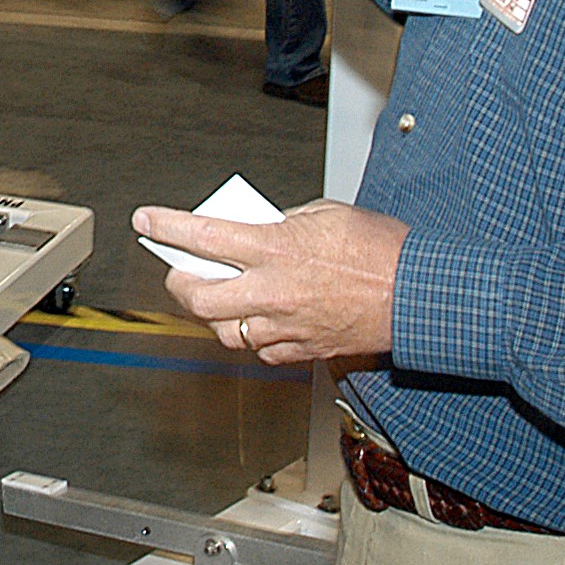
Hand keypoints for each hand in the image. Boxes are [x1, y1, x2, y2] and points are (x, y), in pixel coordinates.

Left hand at [132, 198, 407, 363]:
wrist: (418, 296)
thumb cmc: (381, 250)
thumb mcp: (326, 214)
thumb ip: (284, 221)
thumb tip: (259, 227)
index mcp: (276, 248)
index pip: (204, 237)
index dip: (167, 227)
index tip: (146, 221)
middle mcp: (273, 291)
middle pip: (199, 297)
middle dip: (179, 283)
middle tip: (178, 271)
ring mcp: (285, 325)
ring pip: (224, 330)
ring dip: (211, 313)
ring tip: (213, 296)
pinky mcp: (301, 350)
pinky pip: (259, 349)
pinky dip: (249, 335)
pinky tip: (253, 320)